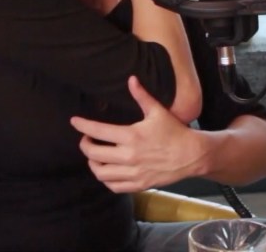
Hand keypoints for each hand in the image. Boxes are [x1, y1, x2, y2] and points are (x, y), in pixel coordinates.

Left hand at [69, 76, 205, 192]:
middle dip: (84, 145)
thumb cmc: (174, 131)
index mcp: (131, 136)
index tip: (74, 122)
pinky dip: (105, 179)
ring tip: (94, 155)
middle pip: (94, 154)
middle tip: (86, 139)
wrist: (191, 155)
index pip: (98, 131)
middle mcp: (129, 156)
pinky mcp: (138, 184)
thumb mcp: (158, 111)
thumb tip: (131, 78)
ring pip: (100, 172)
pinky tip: (106, 170)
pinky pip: (113, 186)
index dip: (82, 125)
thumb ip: (141, 96)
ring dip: (92, 163)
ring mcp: (133, 172)